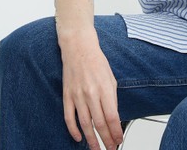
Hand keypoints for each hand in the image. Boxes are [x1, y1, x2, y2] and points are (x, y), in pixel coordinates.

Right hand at [60, 29, 122, 149]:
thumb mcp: (111, 77)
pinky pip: (69, 118)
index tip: (119, 140)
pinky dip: (73, 130)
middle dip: (106, 139)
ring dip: (92, 139)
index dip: (116, 132)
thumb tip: (114, 117)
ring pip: (85, 124)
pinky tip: (79, 138)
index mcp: (105, 88)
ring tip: (97, 149)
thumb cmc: (96, 60)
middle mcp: (91, 93)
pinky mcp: (67, 96)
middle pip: (99, 123)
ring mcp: (77, 95)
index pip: (112, 117)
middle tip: (110, 148)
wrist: (78, 48)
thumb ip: (112, 98)